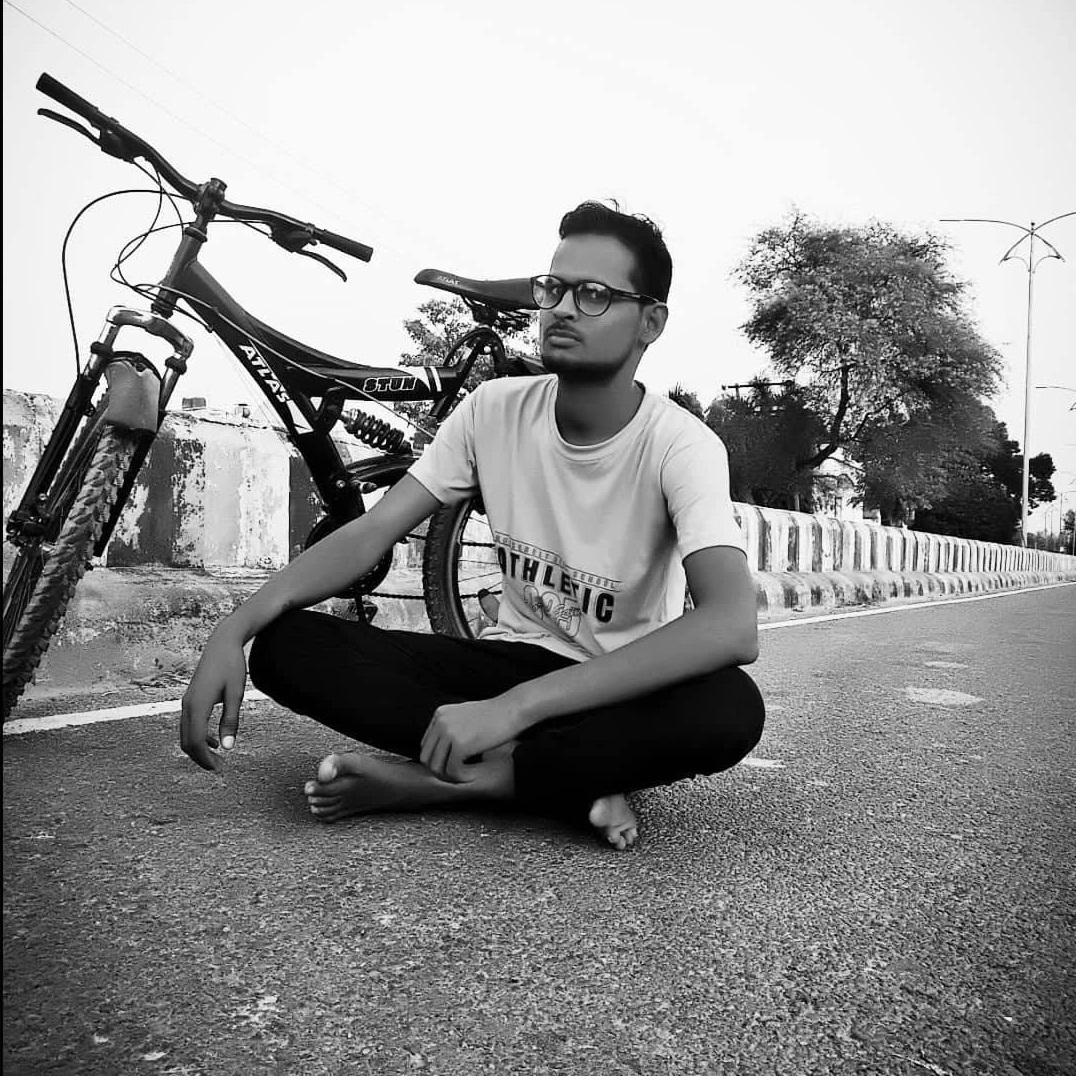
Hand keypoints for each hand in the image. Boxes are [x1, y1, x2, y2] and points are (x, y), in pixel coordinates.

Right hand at [180, 628, 247, 770]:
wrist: (222, 643)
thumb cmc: (232, 666)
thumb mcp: (236, 694)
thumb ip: (231, 720)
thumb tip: (228, 747)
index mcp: (197, 705)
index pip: (195, 741)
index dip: (205, 759)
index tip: (219, 769)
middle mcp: (187, 705)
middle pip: (186, 741)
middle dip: (201, 758)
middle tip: (219, 769)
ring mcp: (187, 701)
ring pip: (186, 734)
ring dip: (199, 749)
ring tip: (218, 759)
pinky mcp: (191, 699)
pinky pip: (189, 724)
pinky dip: (199, 737)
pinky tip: (215, 742)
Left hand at [420, 698, 520, 781]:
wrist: (513, 709)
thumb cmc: (495, 714)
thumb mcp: (466, 713)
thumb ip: (452, 725)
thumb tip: (444, 746)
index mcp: (440, 714)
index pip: (426, 745)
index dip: (437, 758)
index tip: (453, 764)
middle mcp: (440, 722)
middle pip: (426, 757)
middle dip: (439, 770)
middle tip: (456, 774)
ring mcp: (449, 732)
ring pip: (436, 767)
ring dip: (448, 776)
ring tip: (464, 776)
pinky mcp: (460, 744)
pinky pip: (452, 770)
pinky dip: (461, 777)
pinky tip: (472, 776)